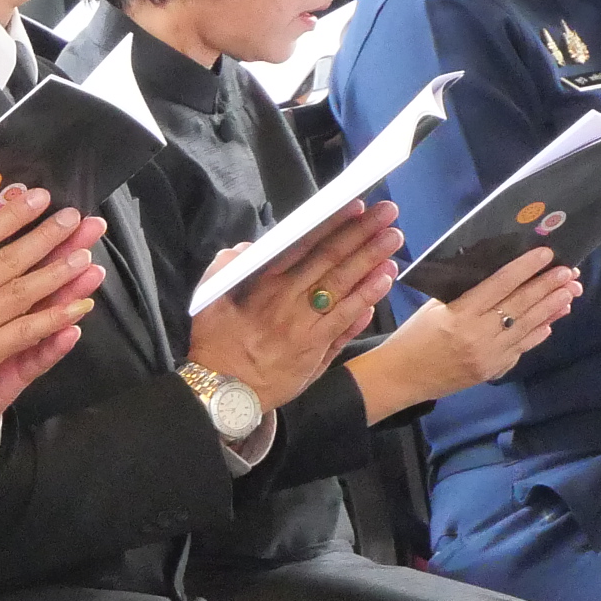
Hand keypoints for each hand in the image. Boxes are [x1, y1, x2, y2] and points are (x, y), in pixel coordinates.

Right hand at [0, 188, 105, 441]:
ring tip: (84, 254)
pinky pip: (28, 331)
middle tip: (74, 219)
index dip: (13, 215)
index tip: (36, 198)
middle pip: (11, 257)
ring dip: (59, 271)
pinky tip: (78, 306)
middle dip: (47, 235)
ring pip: (26, 290)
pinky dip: (55, 318)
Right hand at [187, 203, 395, 406]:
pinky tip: (384, 281)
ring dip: (372, 261)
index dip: (332, 225)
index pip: (304, 247)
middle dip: (362, 234)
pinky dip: (366, 299)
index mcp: (261, 286)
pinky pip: (346, 320)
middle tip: (388, 213)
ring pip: (345, 287)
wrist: (224, 394)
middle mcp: (287, 302)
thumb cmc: (216, 345)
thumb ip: (225, 269)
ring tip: (394, 239)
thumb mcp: (207, 302)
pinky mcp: (317, 349)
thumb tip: (245, 247)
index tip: (355, 206)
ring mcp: (306, 326)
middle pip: (331, 261)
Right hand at [351, 248, 581, 423]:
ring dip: (552, 308)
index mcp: (459, 315)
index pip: (500, 285)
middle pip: (521, 305)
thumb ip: (465, 295)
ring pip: (528, 326)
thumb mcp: (433, 309)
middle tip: (569, 272)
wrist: (400, 378)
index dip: (525, 268)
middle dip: (547, 286)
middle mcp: (478, 334)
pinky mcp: (493, 369)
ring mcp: (489, 354)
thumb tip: (501, 279)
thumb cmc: (412, 338)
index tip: (546, 254)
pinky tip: (552, 320)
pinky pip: (522, 348)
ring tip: (570, 292)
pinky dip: (539, 333)